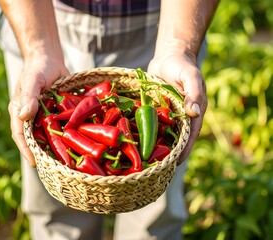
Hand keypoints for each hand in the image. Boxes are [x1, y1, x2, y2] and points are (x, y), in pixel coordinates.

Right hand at [8, 52, 68, 166]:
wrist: (50, 59)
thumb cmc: (38, 68)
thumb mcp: (32, 81)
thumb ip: (28, 97)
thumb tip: (23, 116)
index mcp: (20, 111)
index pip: (21, 135)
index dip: (27, 150)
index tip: (35, 163)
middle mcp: (32, 116)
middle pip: (35, 138)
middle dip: (43, 152)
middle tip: (55, 166)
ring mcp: (44, 115)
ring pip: (49, 134)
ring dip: (56, 145)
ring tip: (66, 159)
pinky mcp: (56, 112)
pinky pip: (60, 125)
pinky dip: (66, 133)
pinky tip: (76, 141)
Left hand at [148, 45, 206, 164]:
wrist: (169, 56)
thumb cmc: (182, 66)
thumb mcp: (191, 76)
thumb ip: (194, 93)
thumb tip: (194, 114)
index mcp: (193, 113)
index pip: (189, 136)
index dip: (183, 151)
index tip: (174, 164)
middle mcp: (180, 117)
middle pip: (175, 139)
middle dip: (166, 153)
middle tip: (155, 168)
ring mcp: (166, 115)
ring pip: (161, 134)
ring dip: (153, 146)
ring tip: (142, 161)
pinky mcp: (154, 110)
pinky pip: (149, 123)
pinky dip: (143, 132)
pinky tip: (132, 141)